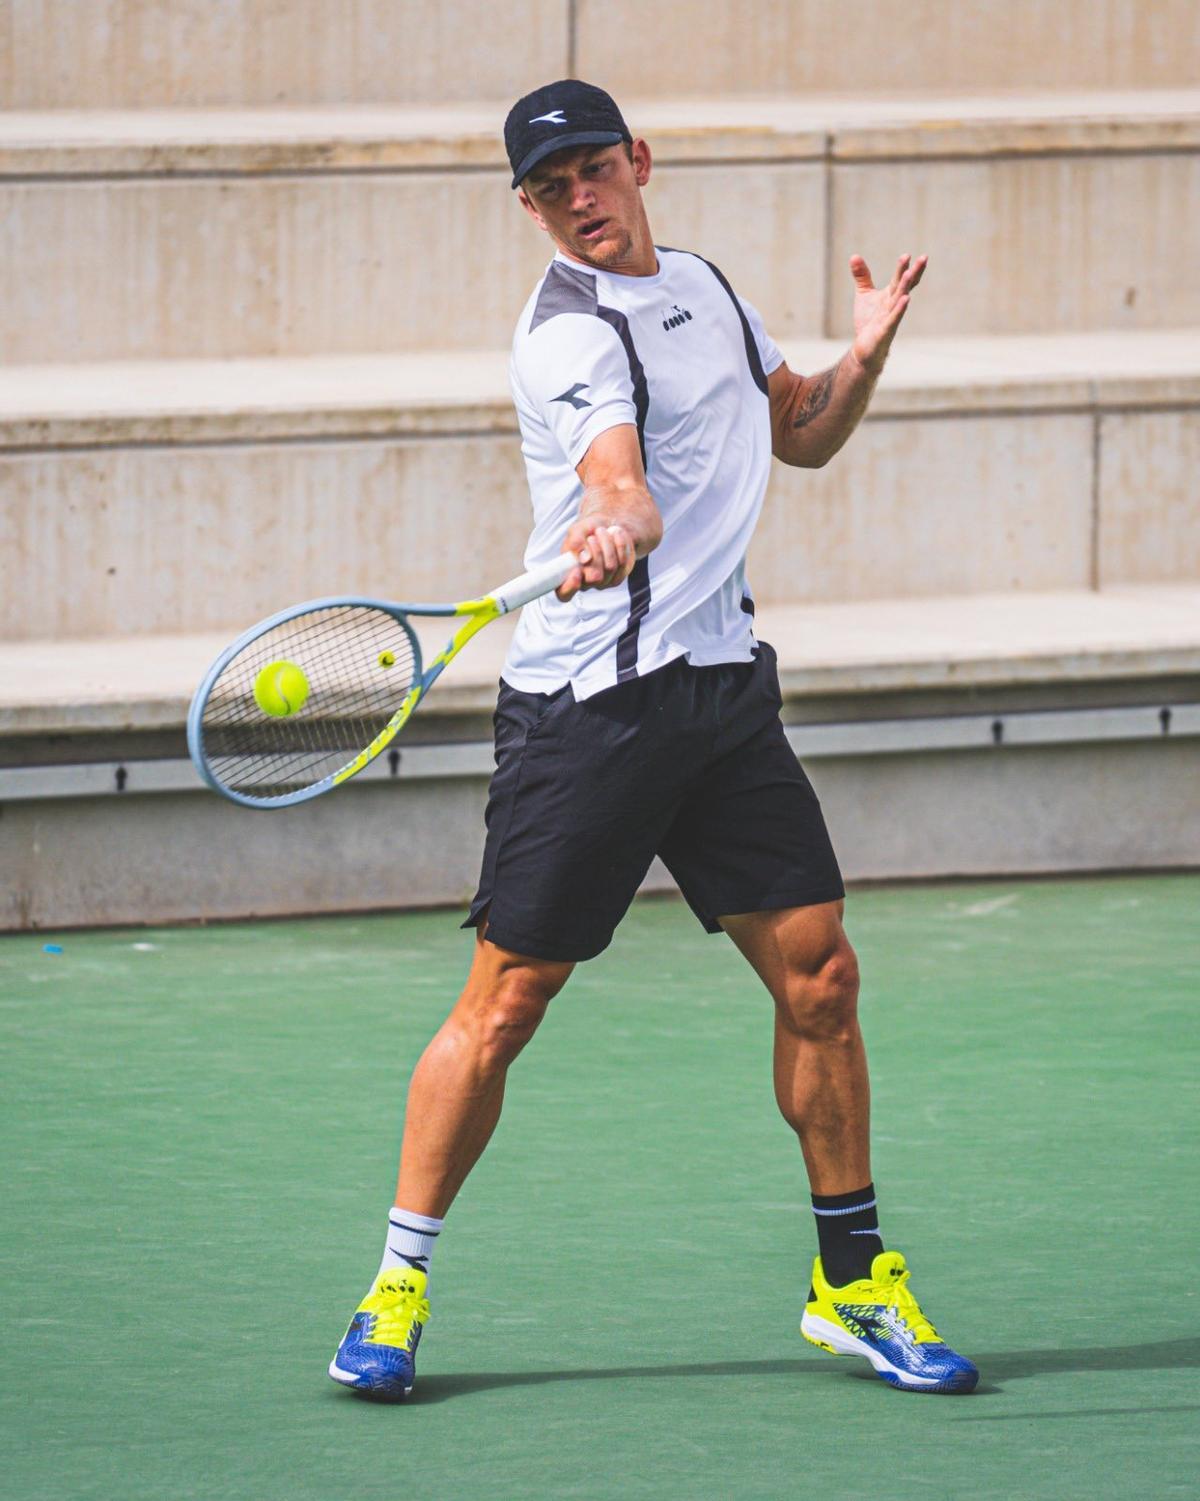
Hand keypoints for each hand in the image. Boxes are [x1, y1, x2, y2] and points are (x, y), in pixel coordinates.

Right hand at [556, 521, 635, 600]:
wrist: (607, 527)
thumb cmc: (588, 531)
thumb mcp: (577, 530)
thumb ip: (575, 542)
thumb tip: (583, 558)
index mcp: (567, 574)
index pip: (564, 594)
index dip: (570, 587)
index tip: (576, 571)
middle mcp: (584, 583)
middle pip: (594, 577)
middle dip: (596, 552)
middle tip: (592, 537)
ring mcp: (602, 582)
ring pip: (610, 567)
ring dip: (608, 544)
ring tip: (602, 531)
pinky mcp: (618, 577)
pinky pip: (623, 563)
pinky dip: (620, 544)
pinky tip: (615, 535)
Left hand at [849, 252, 926, 375]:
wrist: (864, 347)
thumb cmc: (868, 320)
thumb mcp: (864, 294)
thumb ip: (862, 275)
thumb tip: (854, 256)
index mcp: (890, 295)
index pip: (900, 279)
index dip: (904, 267)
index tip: (908, 255)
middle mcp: (893, 304)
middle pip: (904, 286)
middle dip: (913, 272)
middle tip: (923, 257)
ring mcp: (890, 318)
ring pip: (899, 300)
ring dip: (905, 286)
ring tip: (910, 273)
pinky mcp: (885, 331)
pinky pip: (893, 318)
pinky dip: (900, 309)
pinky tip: (906, 299)